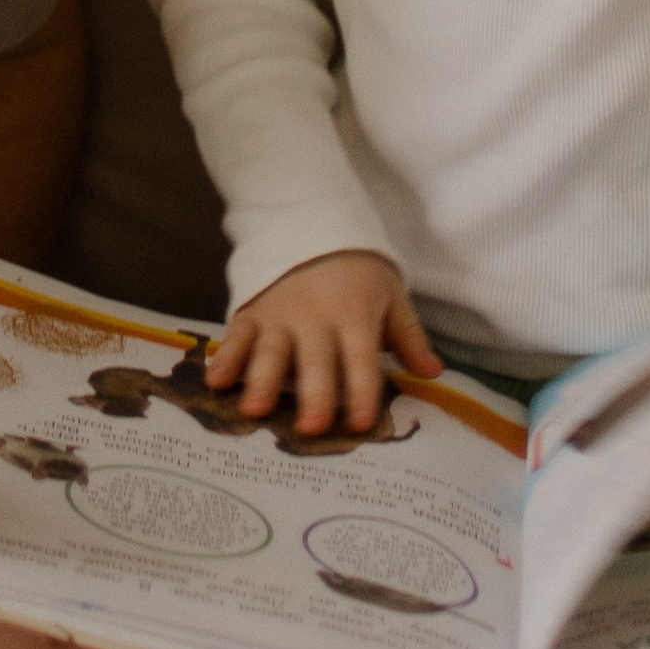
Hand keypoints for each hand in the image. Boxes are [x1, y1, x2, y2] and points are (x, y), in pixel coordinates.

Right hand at [203, 251, 441, 437]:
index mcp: (355, 316)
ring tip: (253, 410)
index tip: (360, 424)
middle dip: (313, 394)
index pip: (361, 359)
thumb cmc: (358, 269)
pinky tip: (215, 380)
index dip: (361, 392)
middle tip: (310, 428)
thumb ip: (409, 336)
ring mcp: (280, 314)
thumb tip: (434, 373)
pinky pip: (238, 335)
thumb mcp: (391, 294)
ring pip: (271, 351)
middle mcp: (316, 318)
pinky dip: (226, 357)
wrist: (311, 221)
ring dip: (262, 380)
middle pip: (316, 361)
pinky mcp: (253, 310)